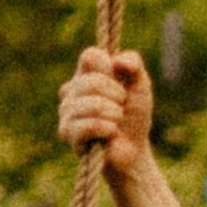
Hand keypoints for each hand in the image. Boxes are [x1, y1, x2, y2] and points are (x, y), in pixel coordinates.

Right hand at [56, 47, 155, 181]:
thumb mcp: (141, 85)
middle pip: (92, 81)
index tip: (120, 82)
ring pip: (92, 103)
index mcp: (85, 74)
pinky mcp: (67, 133)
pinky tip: (110, 133)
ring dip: (114, 114)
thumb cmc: (133, 116)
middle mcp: (70, 90)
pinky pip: (89, 124)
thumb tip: (118, 62)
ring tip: (116, 122)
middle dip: (117, 96)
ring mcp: (66, 111)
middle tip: (120, 108)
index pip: (90, 56)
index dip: (109, 68)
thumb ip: (134, 64)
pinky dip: (107, 128)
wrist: (133, 150)